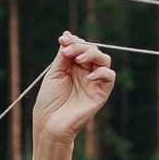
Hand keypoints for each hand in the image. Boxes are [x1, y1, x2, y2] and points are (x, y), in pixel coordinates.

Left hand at [30, 32, 113, 146]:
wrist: (49, 124)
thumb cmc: (49, 101)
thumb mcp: (54, 73)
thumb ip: (63, 56)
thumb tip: (68, 35)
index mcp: (74, 67)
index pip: (80, 48)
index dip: (74, 41)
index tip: (62, 39)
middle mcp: (86, 72)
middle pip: (92, 50)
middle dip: (80, 47)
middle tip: (67, 51)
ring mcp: (94, 82)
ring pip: (104, 60)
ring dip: (93, 54)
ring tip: (79, 59)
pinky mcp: (101, 94)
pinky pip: (110, 77)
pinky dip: (102, 72)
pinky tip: (89, 76)